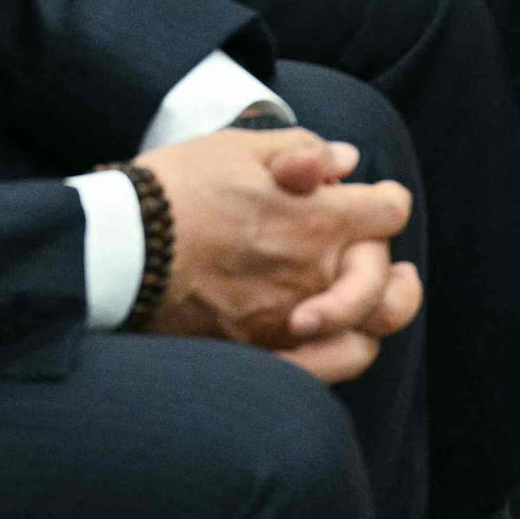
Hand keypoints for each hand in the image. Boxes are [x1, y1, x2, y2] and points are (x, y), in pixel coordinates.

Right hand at [138, 125, 417, 383]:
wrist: (119, 245)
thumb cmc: (177, 187)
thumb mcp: (239, 148)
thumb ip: (302, 151)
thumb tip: (346, 163)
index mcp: (321, 217)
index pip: (389, 212)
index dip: (385, 202)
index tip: (371, 201)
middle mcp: (316, 272)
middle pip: (388, 282)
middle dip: (397, 275)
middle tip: (399, 274)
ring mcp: (290, 318)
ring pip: (365, 333)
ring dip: (374, 319)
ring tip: (371, 309)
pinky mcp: (259, 351)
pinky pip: (323, 370)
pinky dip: (337, 358)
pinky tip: (334, 344)